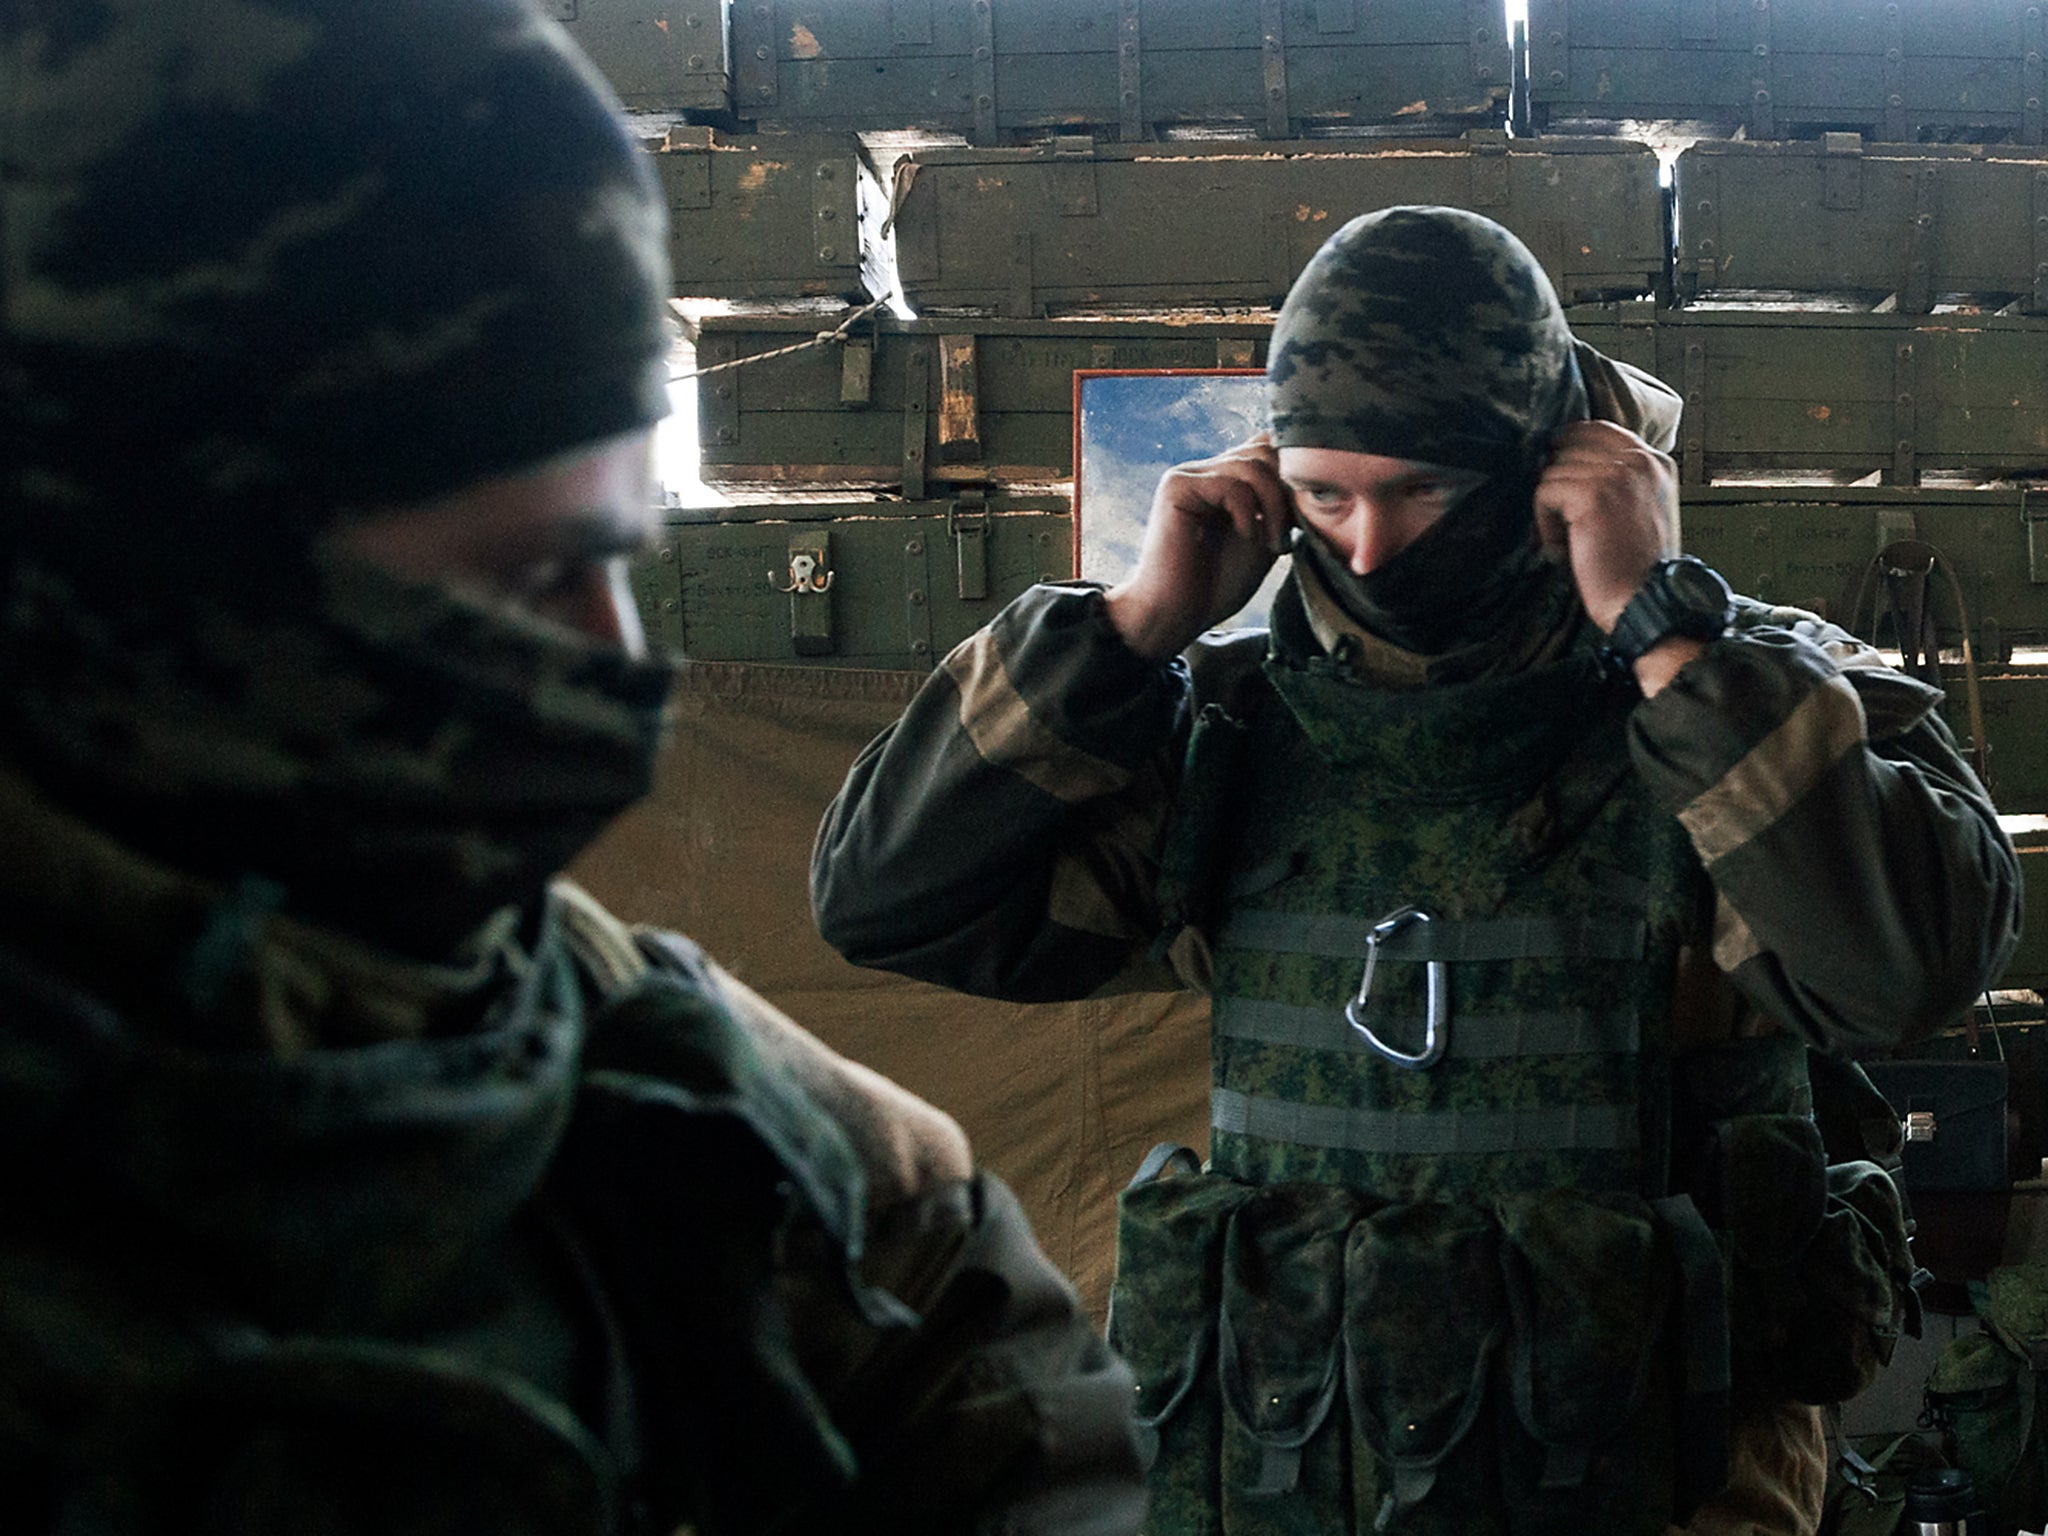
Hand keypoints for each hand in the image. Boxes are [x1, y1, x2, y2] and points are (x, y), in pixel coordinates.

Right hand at [1104, 434, 1292, 661]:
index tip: (1301, 523)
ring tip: (1271, 542)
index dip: (1293, 480)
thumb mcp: (1264, 539)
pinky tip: (1246, 538)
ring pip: (1252, 465)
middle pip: (1265, 449)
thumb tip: (1312, 480)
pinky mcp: (1176, 487)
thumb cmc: (1217, 585)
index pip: (1269, 450)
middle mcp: (1206, 471)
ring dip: (1273, 505)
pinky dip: (1247, 513)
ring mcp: (1189, 475)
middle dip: (1287, 490)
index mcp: (1225, 480)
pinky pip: (1230, 483)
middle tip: (1287, 533)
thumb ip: (1282, 507)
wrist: (1175, 614)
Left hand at [1533, 420, 1680, 633]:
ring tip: (1570, 540)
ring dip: (1551, 509)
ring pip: (1554, 470)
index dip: (1571, 453)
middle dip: (1560, 481)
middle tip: (1566, 519)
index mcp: (1655, 461)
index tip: (1564, 486)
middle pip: (1571, 444)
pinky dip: (1544, 523)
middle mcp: (1640, 460)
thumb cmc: (1639, 566)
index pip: (1598, 429)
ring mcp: (1617, 474)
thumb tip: (1568, 460)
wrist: (1648, 598)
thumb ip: (1621, 480)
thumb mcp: (1642, 508)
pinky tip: (1562, 547)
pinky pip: (1545, 491)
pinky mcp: (1592, 494)